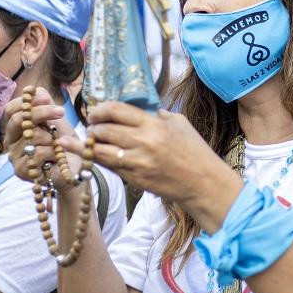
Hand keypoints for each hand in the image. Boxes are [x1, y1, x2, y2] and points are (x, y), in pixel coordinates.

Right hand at [4, 87, 78, 188]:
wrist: (75, 167)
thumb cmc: (63, 142)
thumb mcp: (56, 119)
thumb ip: (45, 104)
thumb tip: (36, 91)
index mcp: (16, 127)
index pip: (11, 109)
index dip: (27, 101)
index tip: (46, 98)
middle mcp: (11, 141)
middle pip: (18, 120)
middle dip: (41, 113)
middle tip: (61, 111)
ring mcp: (14, 156)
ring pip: (32, 137)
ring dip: (53, 137)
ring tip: (60, 144)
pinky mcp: (21, 170)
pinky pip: (40, 152)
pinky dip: (55, 151)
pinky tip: (59, 156)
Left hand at [59, 102, 241, 227]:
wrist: (203, 183)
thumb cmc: (195, 151)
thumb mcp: (180, 123)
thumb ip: (158, 115)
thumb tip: (143, 111)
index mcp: (154, 124)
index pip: (117, 110)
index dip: (100, 109)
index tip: (95, 112)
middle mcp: (143, 141)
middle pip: (105, 129)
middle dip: (93, 127)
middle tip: (91, 127)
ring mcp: (137, 162)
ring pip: (101, 150)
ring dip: (90, 144)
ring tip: (89, 141)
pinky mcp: (134, 179)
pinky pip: (110, 167)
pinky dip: (99, 159)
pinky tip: (94, 155)